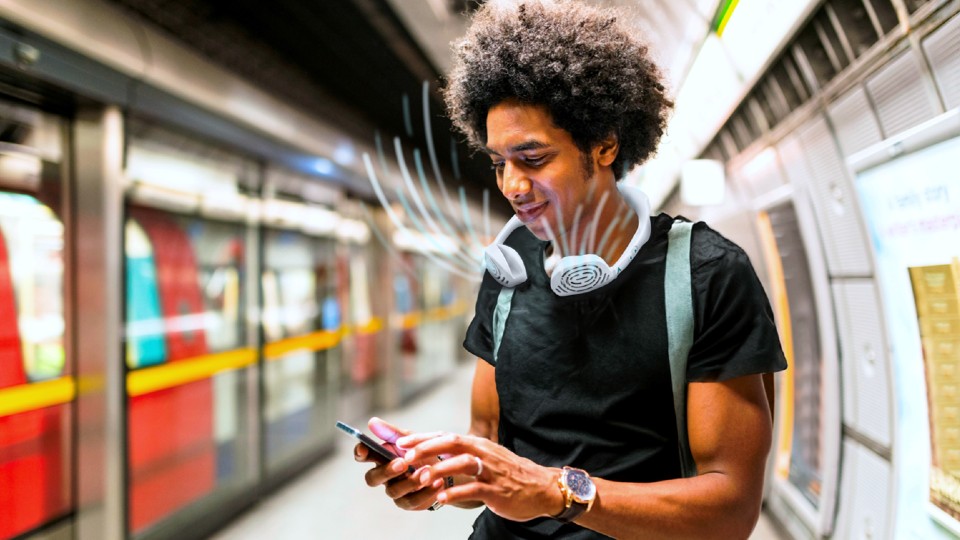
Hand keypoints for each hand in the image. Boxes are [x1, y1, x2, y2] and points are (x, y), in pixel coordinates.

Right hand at [354, 417, 444, 510]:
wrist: (447, 466)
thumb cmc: (423, 450)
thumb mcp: (410, 438)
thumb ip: (391, 432)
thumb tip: (372, 421)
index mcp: (381, 456)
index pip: (363, 455)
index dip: (360, 453)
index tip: (363, 449)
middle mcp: (384, 475)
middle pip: (372, 478)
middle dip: (386, 471)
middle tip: (403, 463)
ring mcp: (395, 490)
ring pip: (393, 490)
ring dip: (410, 481)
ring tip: (426, 470)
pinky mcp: (409, 502)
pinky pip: (412, 501)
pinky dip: (425, 492)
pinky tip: (437, 482)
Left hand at [397, 431, 563, 521]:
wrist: (541, 487)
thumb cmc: (508, 474)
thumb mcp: (486, 458)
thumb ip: (463, 454)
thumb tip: (433, 455)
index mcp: (478, 444)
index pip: (446, 436)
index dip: (423, 438)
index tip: (401, 442)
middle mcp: (483, 453)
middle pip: (452, 443)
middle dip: (427, 449)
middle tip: (405, 457)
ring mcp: (491, 471)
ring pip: (462, 464)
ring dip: (439, 470)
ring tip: (421, 478)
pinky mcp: (497, 490)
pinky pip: (474, 490)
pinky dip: (456, 493)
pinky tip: (442, 500)